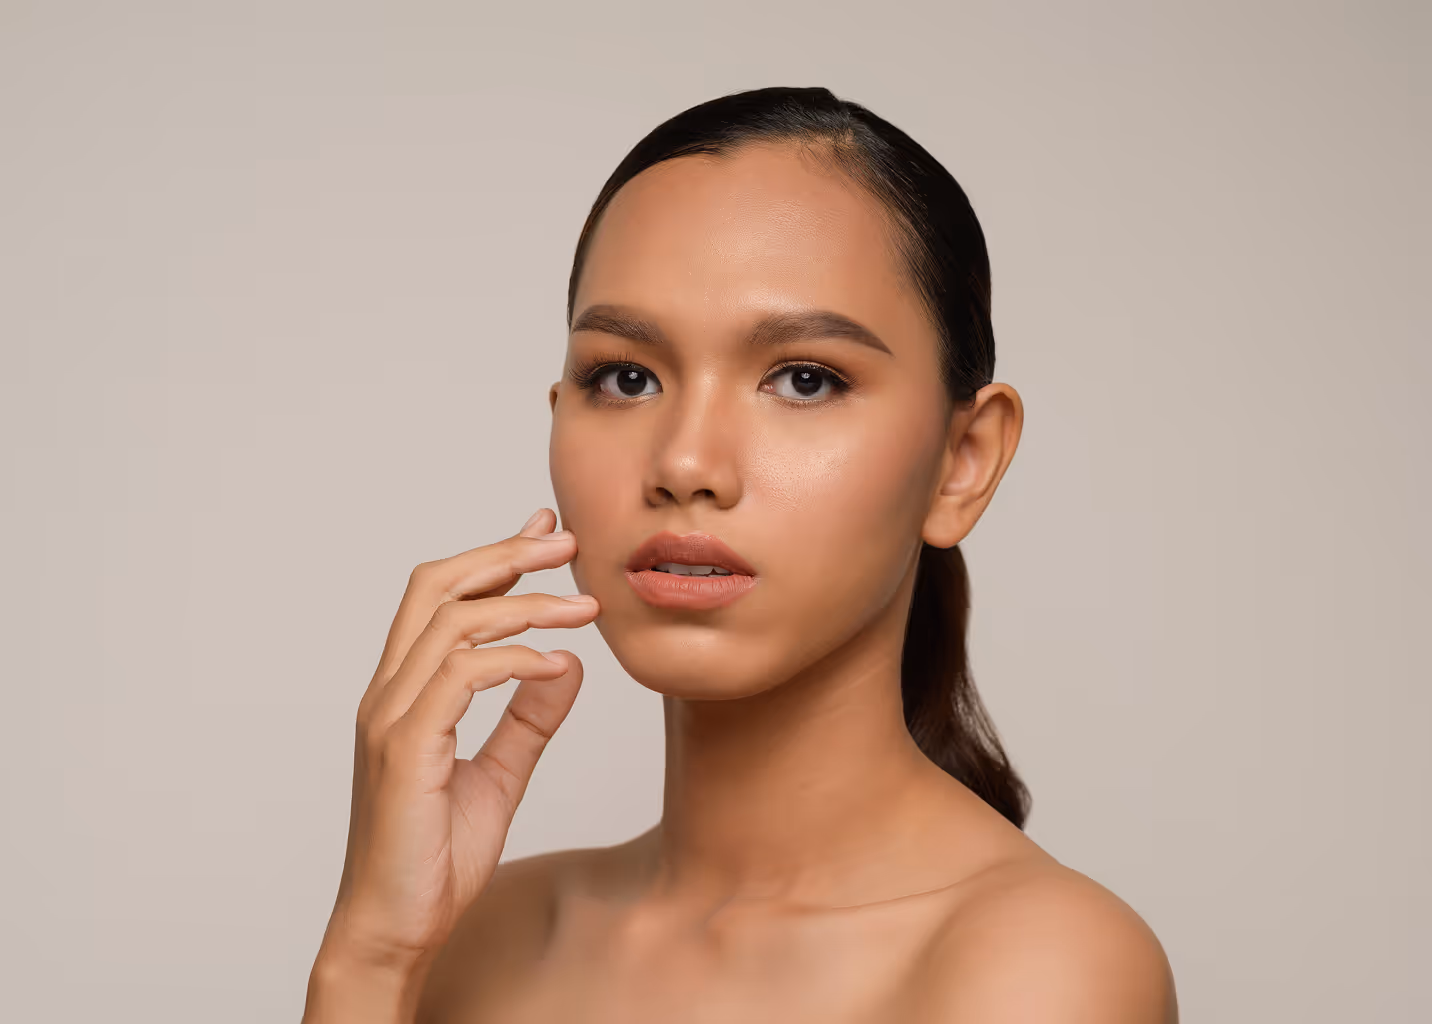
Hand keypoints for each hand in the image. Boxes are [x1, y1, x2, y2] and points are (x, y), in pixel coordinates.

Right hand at [303, 508, 597, 1022]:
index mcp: (404, 693)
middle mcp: (389, 693)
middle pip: (437, 586)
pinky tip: (554, 666)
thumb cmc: (435, 859)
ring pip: (451, 622)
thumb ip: (528, 720)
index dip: (493, 557)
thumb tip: (566, 665)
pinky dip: (513, 660)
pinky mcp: (405, 748)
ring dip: (525, 604)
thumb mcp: (499, 777)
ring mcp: (391, 717)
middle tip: (566, 541)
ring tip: (583, 607)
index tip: (546, 534)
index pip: (441, 598)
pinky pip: (461, 676)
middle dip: (504, 554)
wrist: (396, 930)